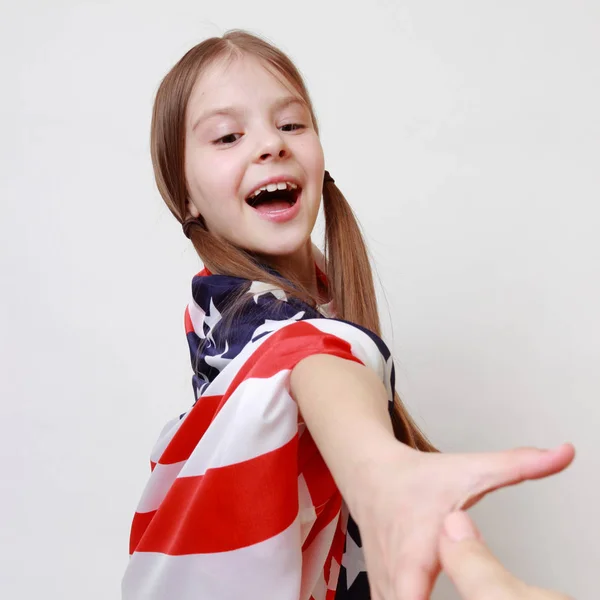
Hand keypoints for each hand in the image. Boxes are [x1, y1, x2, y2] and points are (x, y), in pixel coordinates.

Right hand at [349, 442, 574, 599]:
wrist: (372, 478)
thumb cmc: (420, 478)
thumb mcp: (469, 470)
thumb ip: (519, 466)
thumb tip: (564, 454)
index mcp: (418, 547)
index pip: (410, 591)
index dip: (415, 599)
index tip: (434, 595)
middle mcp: (396, 574)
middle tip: (476, 594)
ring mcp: (384, 586)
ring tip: (462, 593)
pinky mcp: (381, 592)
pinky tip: (426, 595)